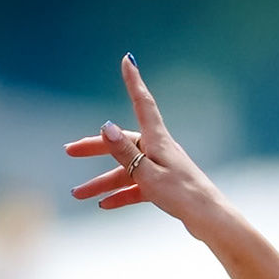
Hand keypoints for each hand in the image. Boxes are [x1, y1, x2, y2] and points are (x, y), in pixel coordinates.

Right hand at [65, 56, 225, 233]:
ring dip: (102, 182)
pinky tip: (103, 205)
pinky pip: (136, 187)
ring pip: (126, 172)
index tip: (128, 59)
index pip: (142, 103)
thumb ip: (125, 152)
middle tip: (70, 150)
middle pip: (122, 144)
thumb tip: (106, 125)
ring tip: (78, 194)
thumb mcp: (148, 174)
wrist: (208, 219)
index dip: (133, 81)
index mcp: (157, 140)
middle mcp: (158, 149)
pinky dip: (121, 195)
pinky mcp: (163, 186)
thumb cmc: (181, 195)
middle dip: (95, 147)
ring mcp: (161, 168)